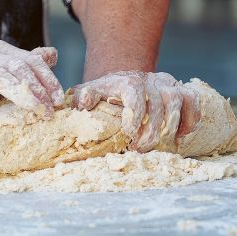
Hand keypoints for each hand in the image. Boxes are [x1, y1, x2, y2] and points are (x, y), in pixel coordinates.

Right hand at [0, 40, 63, 122]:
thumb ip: (24, 62)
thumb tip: (52, 54)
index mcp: (0, 52)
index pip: (30, 61)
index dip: (47, 79)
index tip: (58, 99)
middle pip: (18, 67)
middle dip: (38, 88)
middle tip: (50, 110)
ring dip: (19, 93)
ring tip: (34, 109)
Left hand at [69, 71, 200, 151]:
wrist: (123, 78)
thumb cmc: (105, 91)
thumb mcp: (89, 91)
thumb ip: (83, 96)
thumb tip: (83, 103)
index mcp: (127, 81)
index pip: (135, 97)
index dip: (134, 116)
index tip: (129, 134)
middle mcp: (150, 80)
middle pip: (158, 104)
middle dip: (151, 131)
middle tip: (140, 150)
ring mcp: (166, 83)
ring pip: (177, 101)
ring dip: (170, 126)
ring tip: (159, 146)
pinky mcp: (179, 89)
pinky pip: (193, 100)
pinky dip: (191, 118)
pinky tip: (181, 136)